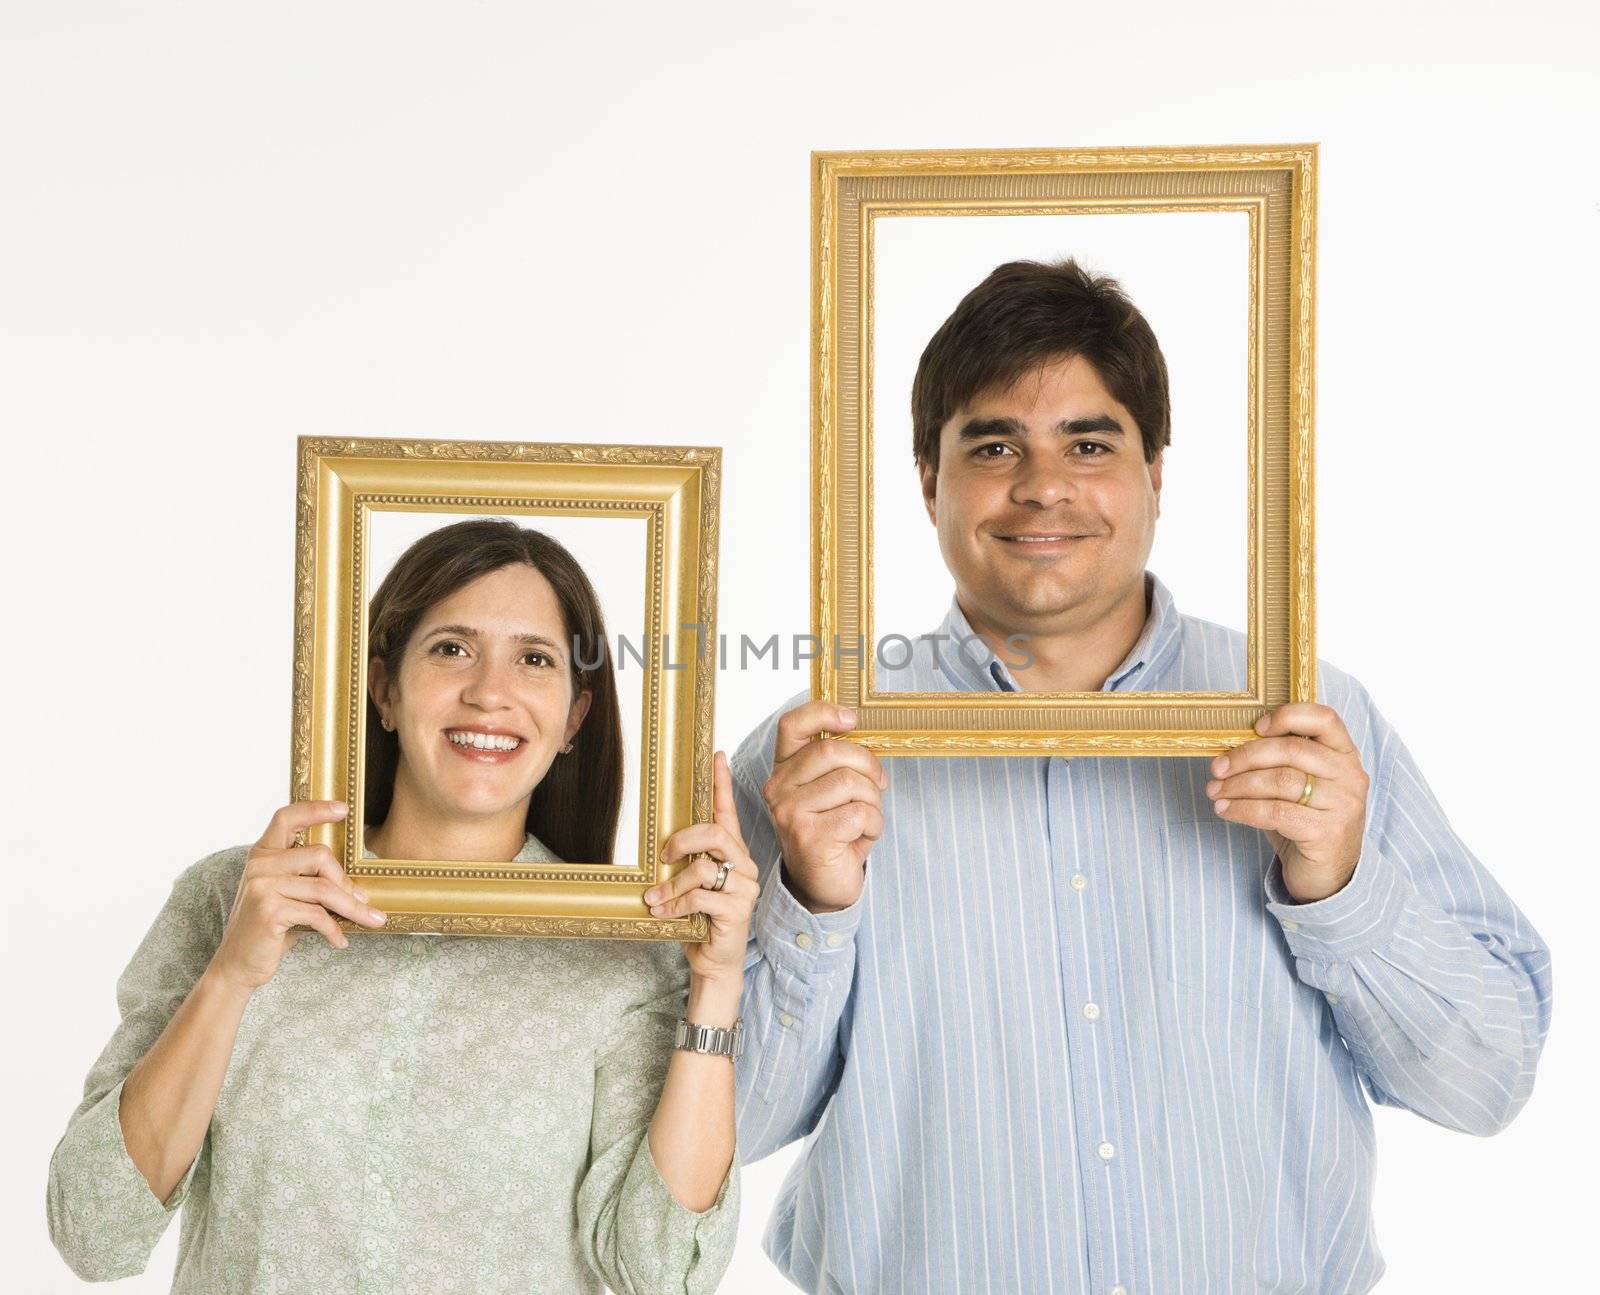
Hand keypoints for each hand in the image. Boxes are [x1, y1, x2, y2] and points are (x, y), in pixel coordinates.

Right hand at [208, 800, 387, 994]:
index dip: (315, 809)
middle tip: (362, 901)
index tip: (343, 809)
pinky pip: (316, 914)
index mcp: (262, 854)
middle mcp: (258, 865)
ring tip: (370, 920)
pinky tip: (340, 940)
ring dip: (352, 908)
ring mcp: (261, 887)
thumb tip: (358, 885)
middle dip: (347, 881)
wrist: (237, 965)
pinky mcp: (268, 910)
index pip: (287, 817)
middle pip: (320, 855)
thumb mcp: (287, 895)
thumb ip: (308, 879)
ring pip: (324, 888)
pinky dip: (334, 929)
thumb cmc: (269, 929)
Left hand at [647, 752, 759, 987]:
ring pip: (703, 869)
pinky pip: (699, 898)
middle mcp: (742, 865)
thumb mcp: (690, 885)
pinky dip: (674, 905)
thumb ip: (684, 862)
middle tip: (662, 854)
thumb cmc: (699, 920)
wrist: (713, 962)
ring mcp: (743, 887)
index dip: (722, 783)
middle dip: (682, 840)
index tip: (716, 755)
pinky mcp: (737, 911)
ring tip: (655, 900)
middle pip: (714, 833)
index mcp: (731, 853)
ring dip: (670, 886)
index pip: (727, 811)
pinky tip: (664, 915)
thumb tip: (659, 842)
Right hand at [760, 701, 885, 912]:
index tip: (851, 719)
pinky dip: (873, 824)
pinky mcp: (810, 838)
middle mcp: (778, 789)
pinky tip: (863, 836)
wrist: (822, 885)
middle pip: (831, 752)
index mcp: (783, 770)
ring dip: (872, 801)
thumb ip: (836, 761)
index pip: (792, 725)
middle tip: (880, 782)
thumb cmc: (833, 832)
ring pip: (849, 783)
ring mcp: (790, 814)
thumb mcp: (830, 790)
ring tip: (867, 817)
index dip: (823, 712)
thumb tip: (857, 728)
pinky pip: (859, 814)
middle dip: (867, 765)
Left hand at [1206, 703, 1370, 902]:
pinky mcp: (1327, 832)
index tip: (1255, 727)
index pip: (1324, 719)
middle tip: (1216, 768)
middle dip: (1245, 757)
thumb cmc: (1306, 823)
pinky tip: (1225, 810)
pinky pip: (1275, 812)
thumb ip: (1279, 763)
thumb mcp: (1299, 786)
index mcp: (1345, 756)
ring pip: (1279, 781)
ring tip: (1215, 791)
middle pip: (1291, 750)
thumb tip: (1230, 750)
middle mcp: (1350, 777)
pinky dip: (1243, 809)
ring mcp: (1343, 805)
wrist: (1328, 876)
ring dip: (1238, 785)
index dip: (1288, 716)